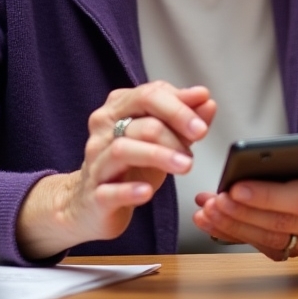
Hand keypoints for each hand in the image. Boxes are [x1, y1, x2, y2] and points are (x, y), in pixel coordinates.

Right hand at [16, 81, 215, 259]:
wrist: (91, 204)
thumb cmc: (132, 166)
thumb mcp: (162, 138)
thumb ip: (185, 118)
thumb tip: (206, 100)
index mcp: (118, 108)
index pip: (150, 94)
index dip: (181, 104)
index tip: (202, 119)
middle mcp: (103, 130)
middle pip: (140, 116)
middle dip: (175, 123)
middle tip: (200, 136)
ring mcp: (95, 162)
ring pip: (124, 148)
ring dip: (160, 154)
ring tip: (186, 164)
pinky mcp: (94, 195)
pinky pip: (109, 190)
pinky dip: (130, 190)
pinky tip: (148, 191)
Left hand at [193, 116, 297, 259]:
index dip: (267, 196)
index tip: (235, 187)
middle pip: (284, 223)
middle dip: (243, 214)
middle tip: (213, 201)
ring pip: (276, 242)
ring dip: (237, 228)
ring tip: (209, 211)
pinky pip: (273, 250)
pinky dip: (243, 238)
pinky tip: (220, 224)